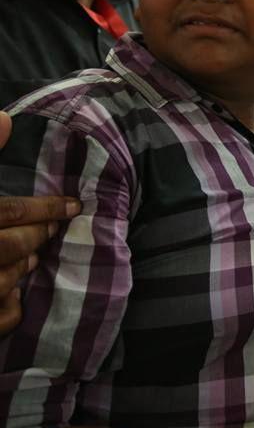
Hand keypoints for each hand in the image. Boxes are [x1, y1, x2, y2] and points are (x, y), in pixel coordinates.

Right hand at [0, 111, 80, 333]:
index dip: (47, 209)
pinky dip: (9, 308)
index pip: (10, 212)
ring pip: (3, 282)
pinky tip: (12, 293)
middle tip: (52, 227)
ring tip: (33, 254)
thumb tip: (5, 119)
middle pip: (10, 247)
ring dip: (22, 266)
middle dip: (36, 235)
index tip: (72, 205)